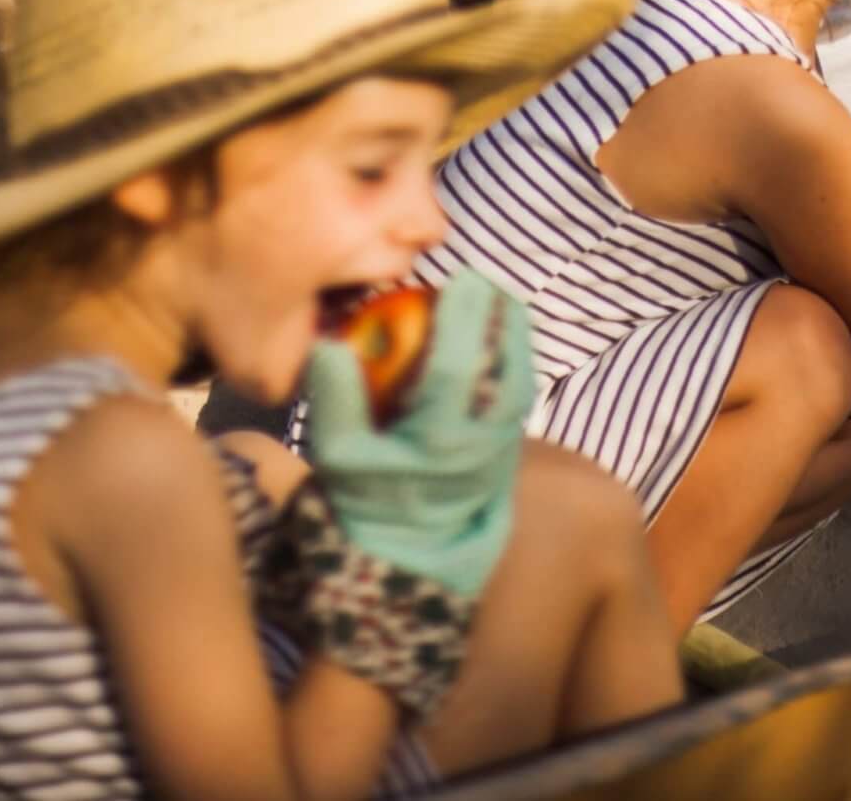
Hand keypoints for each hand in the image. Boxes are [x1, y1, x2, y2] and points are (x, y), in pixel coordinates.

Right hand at [300, 270, 534, 596]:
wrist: (404, 573)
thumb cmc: (364, 509)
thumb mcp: (337, 459)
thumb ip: (333, 399)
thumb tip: (329, 343)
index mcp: (441, 438)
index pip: (460, 363)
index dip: (464, 315)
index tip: (462, 277)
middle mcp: (482, 443)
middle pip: (508, 367)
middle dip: (502, 320)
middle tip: (487, 284)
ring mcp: (501, 455)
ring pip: (521, 385)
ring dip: (514, 342)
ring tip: (498, 307)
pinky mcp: (506, 463)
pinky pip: (517, 404)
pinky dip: (512, 368)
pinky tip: (498, 351)